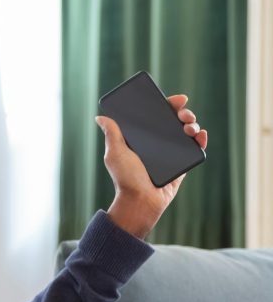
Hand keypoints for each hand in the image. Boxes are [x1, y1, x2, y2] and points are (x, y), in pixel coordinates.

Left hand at [96, 95, 207, 238]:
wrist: (141, 201)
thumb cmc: (125, 178)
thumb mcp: (115, 154)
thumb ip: (112, 134)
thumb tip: (100, 117)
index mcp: (142, 139)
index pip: (156, 117)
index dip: (168, 105)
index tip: (178, 100)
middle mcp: (157, 144)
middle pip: (174, 122)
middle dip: (184, 113)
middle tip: (185, 114)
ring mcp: (171, 153)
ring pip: (186, 133)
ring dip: (193, 125)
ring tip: (190, 127)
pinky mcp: (182, 165)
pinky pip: (194, 149)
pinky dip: (201, 140)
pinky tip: (201, 135)